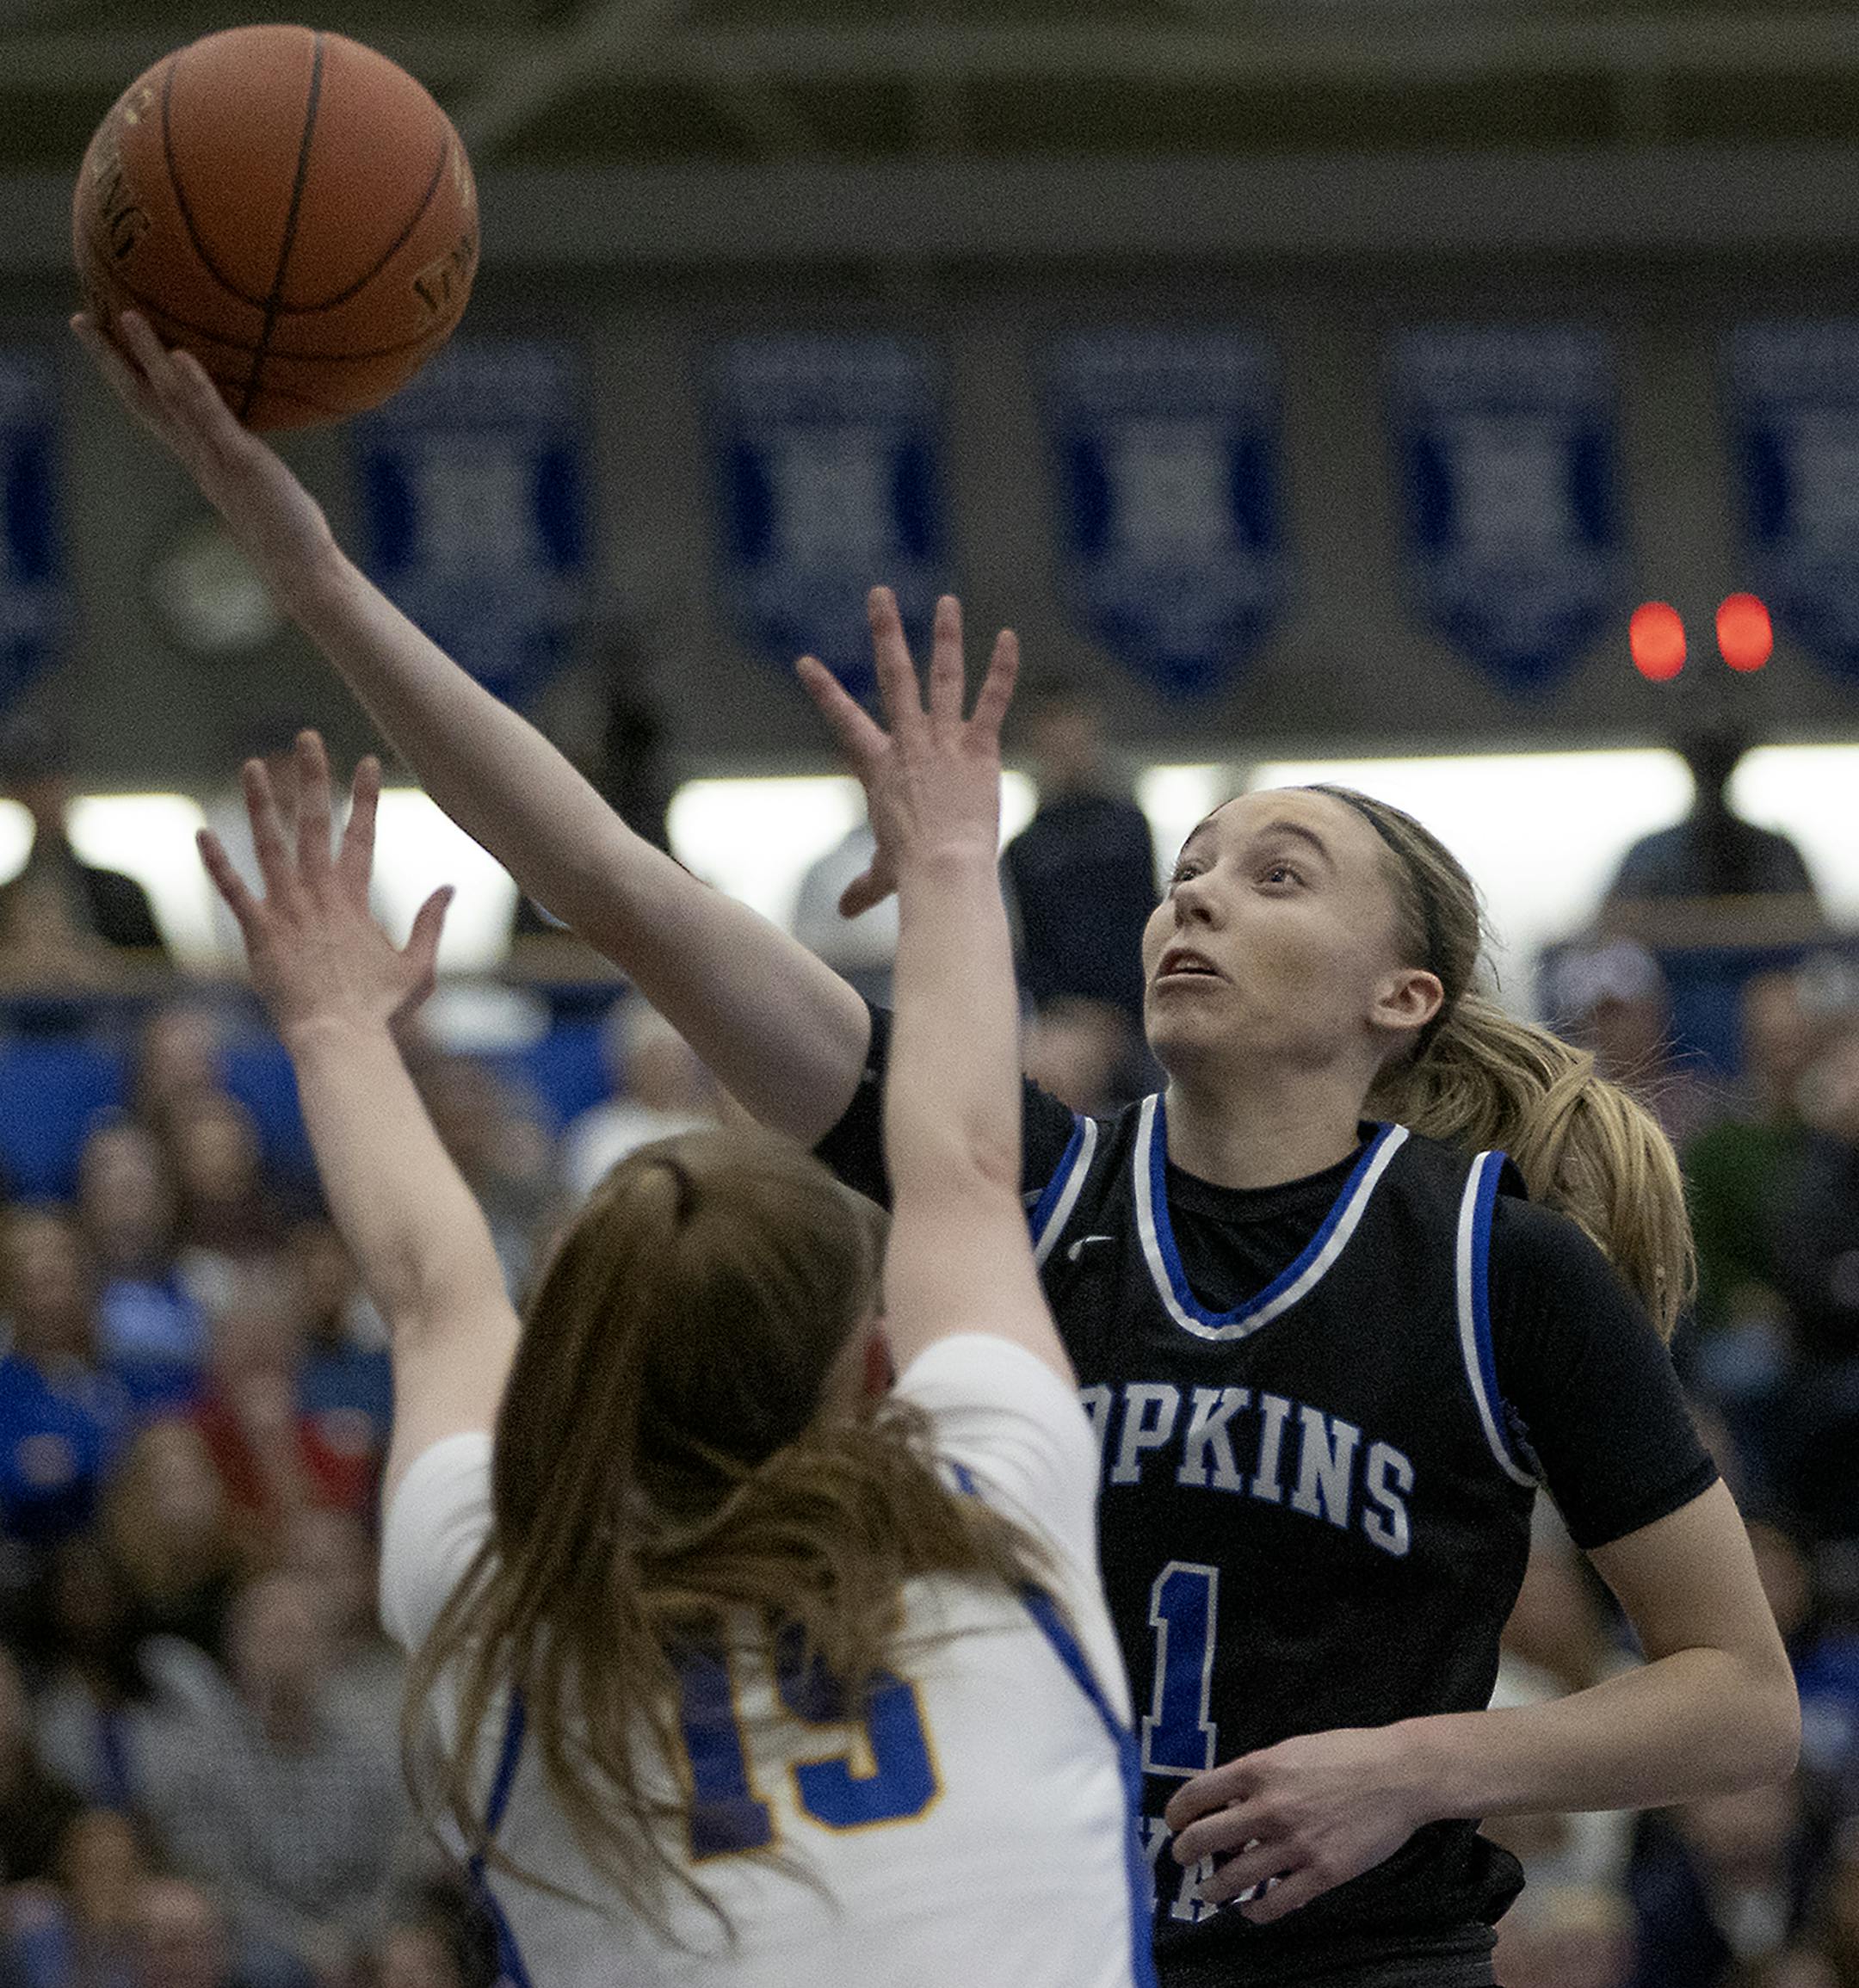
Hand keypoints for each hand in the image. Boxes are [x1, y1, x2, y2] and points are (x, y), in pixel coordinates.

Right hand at [70, 309, 336, 596]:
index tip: (95, 337)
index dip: (121, 372)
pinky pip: (214, 420)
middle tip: (78, 318)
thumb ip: (240, 452)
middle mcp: (198, 453)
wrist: (300, 568)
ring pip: (174, 401)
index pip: (150, 406)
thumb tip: (243, 435)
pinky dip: (197, 388)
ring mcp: (217, 458)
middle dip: (110, 359)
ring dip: (150, 358)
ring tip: (129, 316)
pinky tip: (180, 356)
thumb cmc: (283, 523)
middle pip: (143, 399)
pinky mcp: (243, 462)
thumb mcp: (254, 477)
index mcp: (197, 453)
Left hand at [199, 731, 450, 1045]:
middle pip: (314, 824)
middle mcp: (320, 894)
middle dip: (312, 777)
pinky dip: (216, 862)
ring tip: (250, 766)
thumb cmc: (380, 1010)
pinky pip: (233, 891)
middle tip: (307, 738)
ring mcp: (287, 911)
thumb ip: (432, 923)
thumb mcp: (419, 967)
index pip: (361, 835)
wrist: (340, 1038)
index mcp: (356, 899)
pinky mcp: (258, 933)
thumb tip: (448, 888)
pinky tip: (201, 832)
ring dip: (260, 803)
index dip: (364, 796)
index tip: (366, 761)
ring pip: (270, 846)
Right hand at [796, 588, 1017, 912]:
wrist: (943, 870)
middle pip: (894, 677)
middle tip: (880, 594)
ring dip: (945, 637)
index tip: (805, 662)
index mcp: (878, 767)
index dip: (824, 690)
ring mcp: (944, 742)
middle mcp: (908, 743)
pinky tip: (1009, 637)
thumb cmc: (911, 876)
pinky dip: (1002, 669)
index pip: (843, 720)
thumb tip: (843, 913)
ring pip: (944, 677)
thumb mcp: (883, 874)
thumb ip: (863, 886)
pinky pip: (992, 700)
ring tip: (946, 600)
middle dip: (885, 632)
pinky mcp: (980, 749)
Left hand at [1164, 1724, 1431, 1922]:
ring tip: (1208, 1891)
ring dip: (1214, 1888)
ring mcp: (1296, 1843)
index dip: (1176, 1812)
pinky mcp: (1322, 1873)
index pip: (1197, 1794)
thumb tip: (1227, 1796)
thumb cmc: (1346, 1754)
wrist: (1399, 1774)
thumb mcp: (1290, 1749)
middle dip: (1185, 1852)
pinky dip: (1256, 1911)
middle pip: (1205, 1838)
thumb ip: (1257, 1773)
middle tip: (1182, 1857)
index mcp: (1259, 1769)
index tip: (1174, 1821)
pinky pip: (1277, 1902)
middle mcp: (1270, 1807)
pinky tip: (1250, 1910)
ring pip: (1235, 1877)